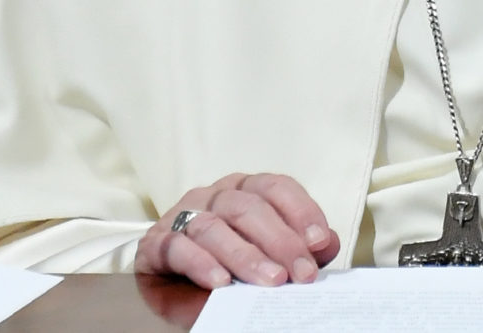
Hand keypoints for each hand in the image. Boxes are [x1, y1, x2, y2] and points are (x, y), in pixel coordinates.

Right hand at [136, 173, 341, 288]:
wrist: (180, 295)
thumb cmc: (232, 270)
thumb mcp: (269, 260)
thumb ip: (299, 250)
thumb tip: (328, 243)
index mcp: (245, 190)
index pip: (276, 187)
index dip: (300, 211)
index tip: (319, 243)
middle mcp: (213, 195)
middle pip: (248, 207)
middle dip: (280, 241)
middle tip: (301, 274)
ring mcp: (181, 216)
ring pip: (213, 226)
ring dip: (245, 256)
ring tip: (270, 281)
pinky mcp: (154, 244)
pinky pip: (177, 248)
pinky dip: (201, 264)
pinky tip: (221, 283)